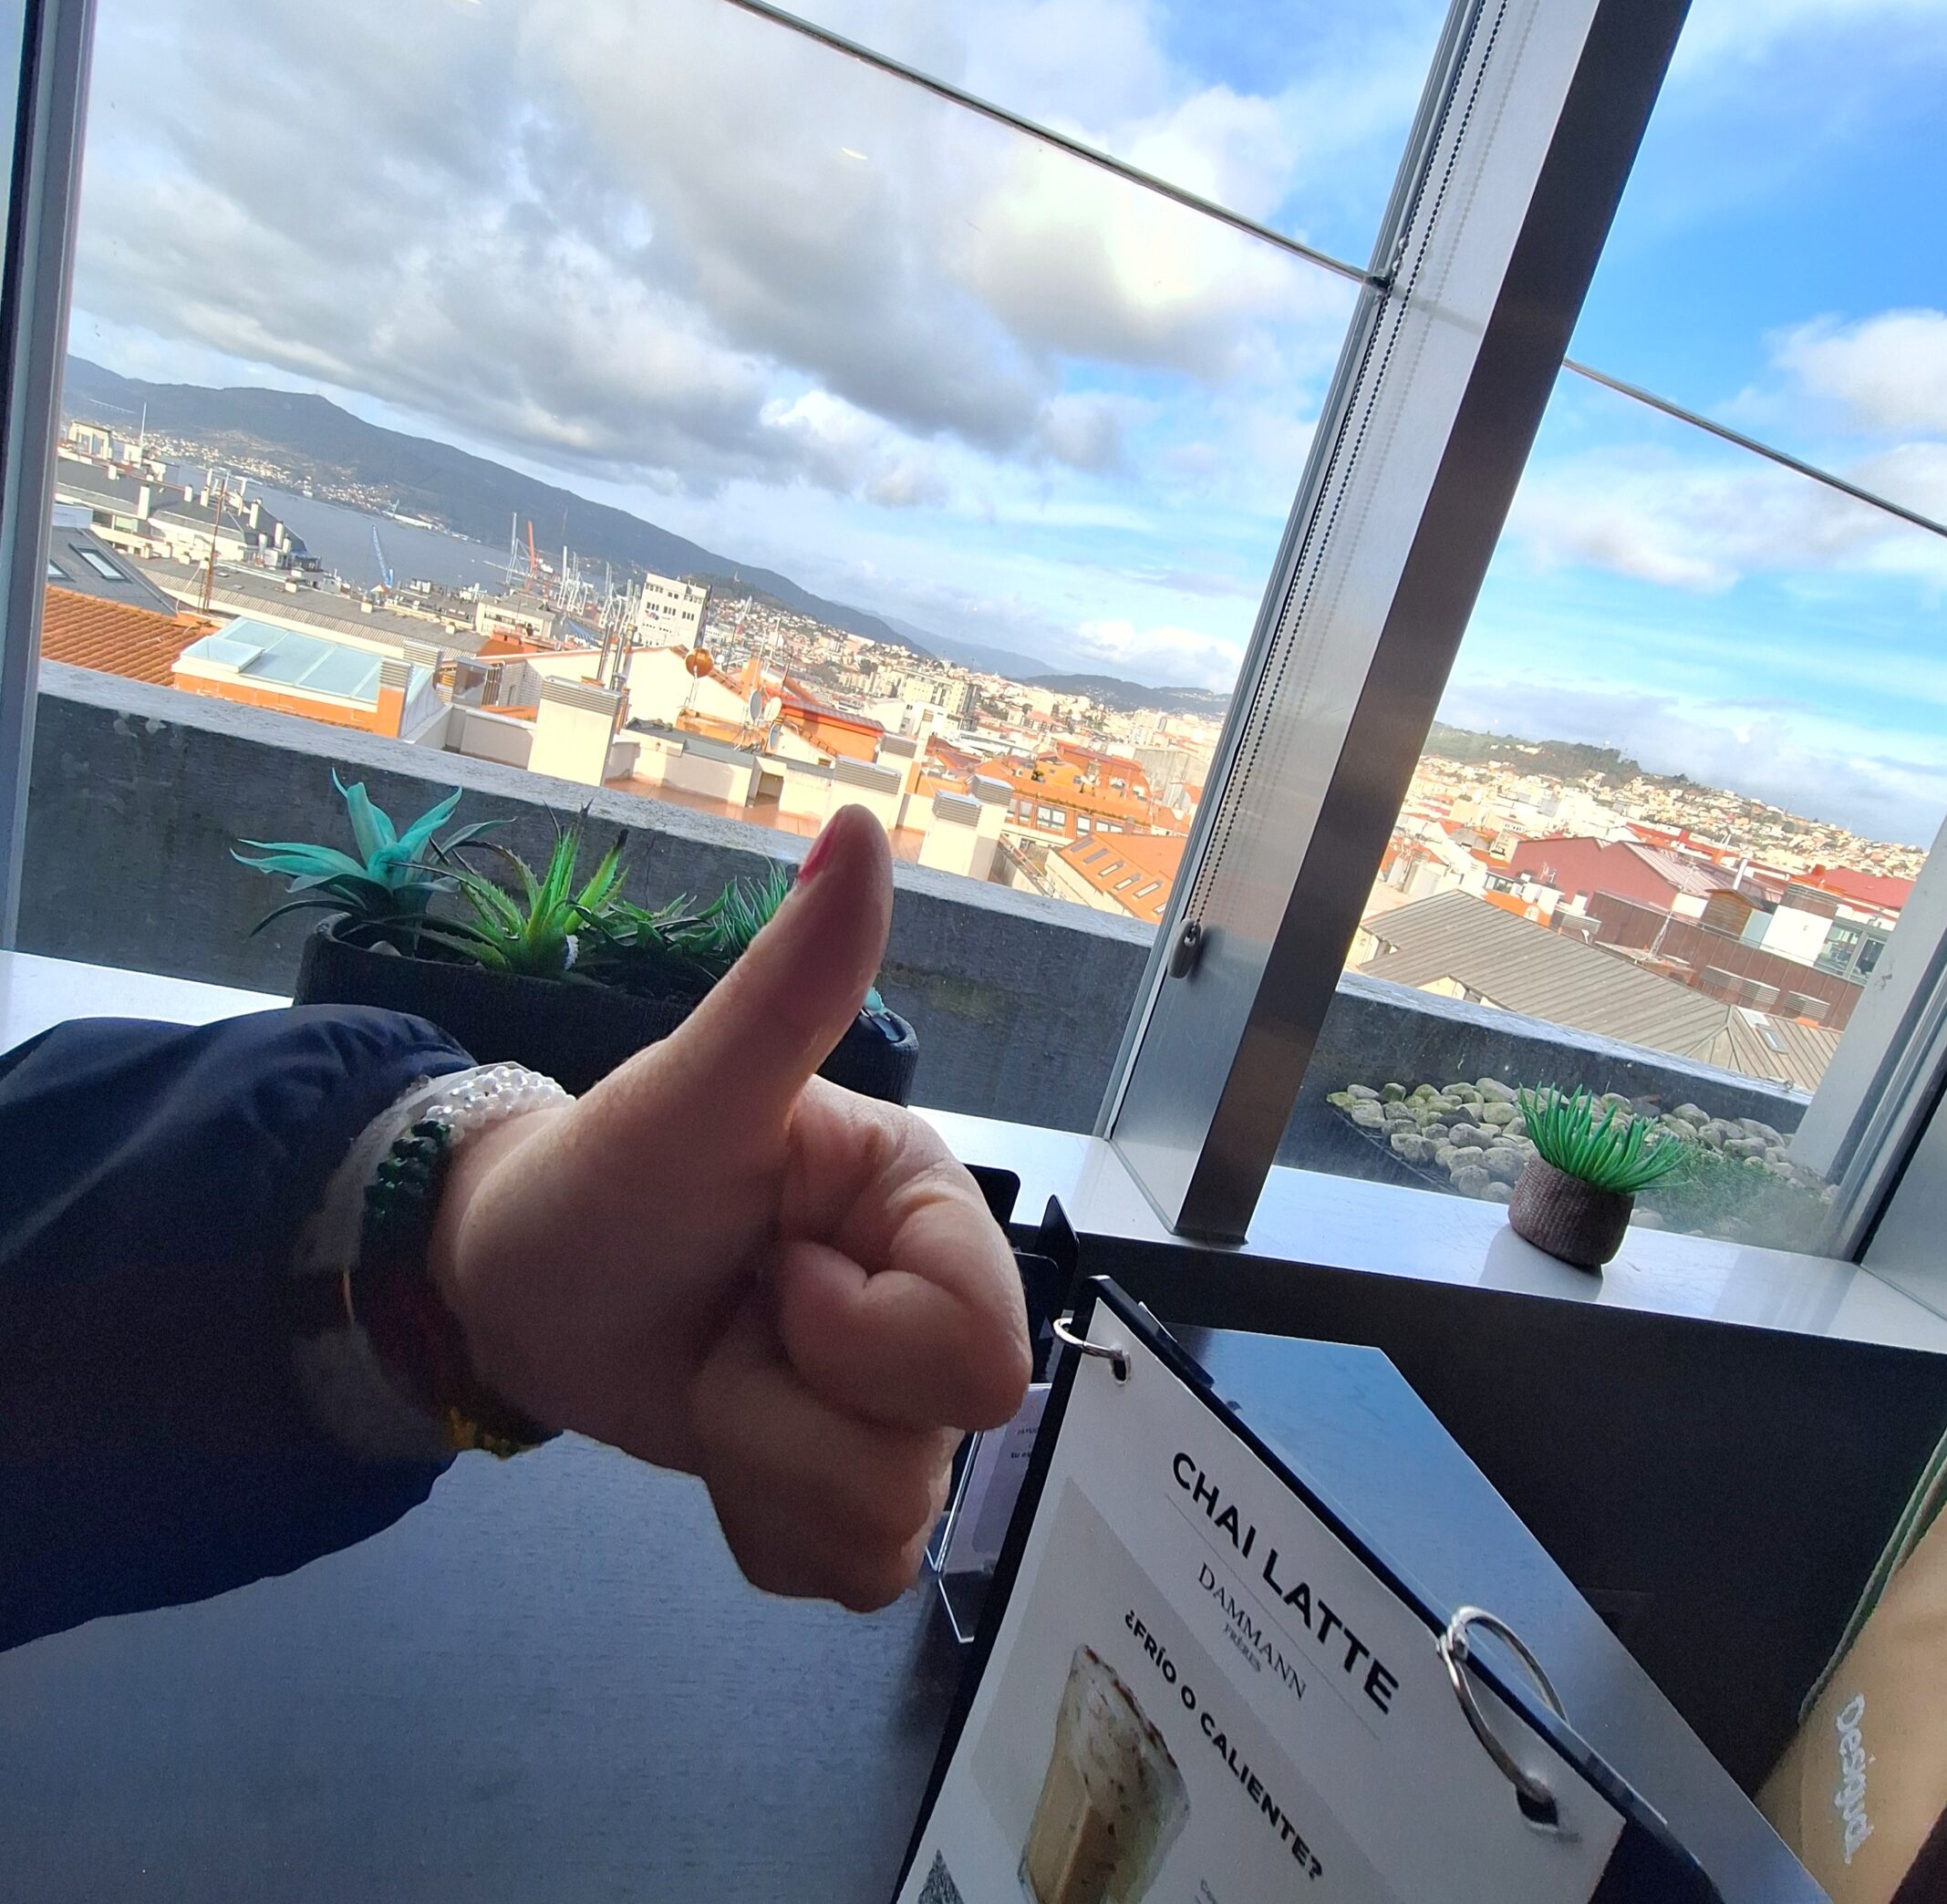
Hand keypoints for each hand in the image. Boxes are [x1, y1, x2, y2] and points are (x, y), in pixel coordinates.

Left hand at [426, 805, 1032, 1610]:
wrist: (512, 1280)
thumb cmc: (602, 1176)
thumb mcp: (687, 1093)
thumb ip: (787, 985)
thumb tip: (860, 830)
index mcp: (927, 1204)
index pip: (977, 1353)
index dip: (852, 1338)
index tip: (768, 1277)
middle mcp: (933, 1301)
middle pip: (931, 1451)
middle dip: (788, 1410)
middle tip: (727, 1323)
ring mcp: (894, 1407)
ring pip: (887, 1528)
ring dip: (760, 1467)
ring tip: (711, 1372)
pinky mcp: (842, 1484)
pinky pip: (844, 1573)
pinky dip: (758, 1523)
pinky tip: (720, 1437)